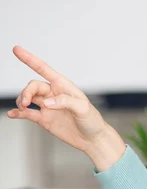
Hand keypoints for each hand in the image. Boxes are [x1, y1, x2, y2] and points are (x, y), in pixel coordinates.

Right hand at [7, 46, 124, 167]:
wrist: (92, 139)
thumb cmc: (92, 121)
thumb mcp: (83, 108)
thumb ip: (65, 102)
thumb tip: (47, 102)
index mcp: (63, 86)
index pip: (43, 69)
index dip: (29, 59)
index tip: (16, 50)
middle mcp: (54, 94)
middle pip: (33, 86)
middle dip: (26, 92)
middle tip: (25, 103)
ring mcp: (48, 107)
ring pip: (29, 98)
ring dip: (22, 101)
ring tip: (22, 108)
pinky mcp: (44, 119)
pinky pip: (28, 114)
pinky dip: (18, 113)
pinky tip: (12, 114)